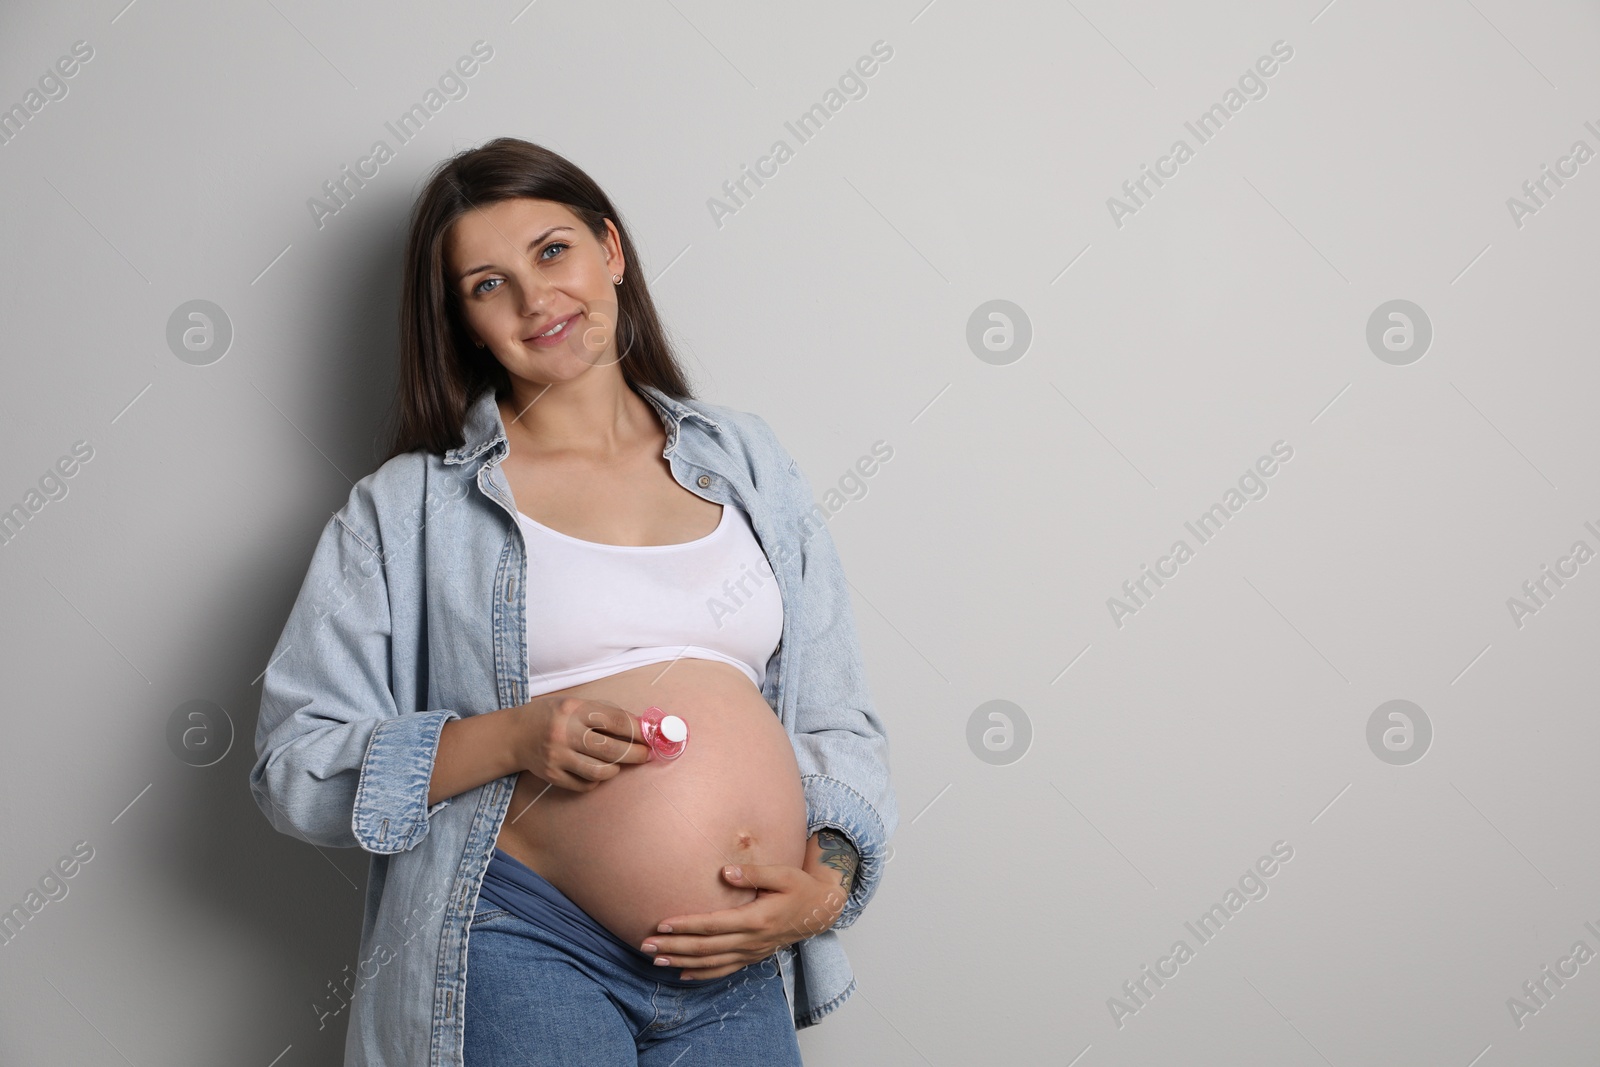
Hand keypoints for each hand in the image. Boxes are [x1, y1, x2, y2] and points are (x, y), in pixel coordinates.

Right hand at [511, 696, 651, 791]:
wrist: (515, 735)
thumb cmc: (553, 715)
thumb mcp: (576, 704)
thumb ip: (605, 713)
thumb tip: (641, 726)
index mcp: (573, 710)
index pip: (615, 721)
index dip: (639, 731)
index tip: (651, 737)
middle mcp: (564, 732)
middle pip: (611, 749)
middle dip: (636, 754)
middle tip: (646, 755)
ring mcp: (557, 756)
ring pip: (600, 771)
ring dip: (616, 769)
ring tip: (618, 763)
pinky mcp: (552, 775)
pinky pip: (585, 785)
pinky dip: (596, 780)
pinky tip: (595, 771)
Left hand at [639, 863, 847, 979]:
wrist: (820, 911)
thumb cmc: (800, 888)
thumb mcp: (783, 874)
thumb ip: (754, 873)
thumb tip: (726, 871)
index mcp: (757, 919)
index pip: (713, 925)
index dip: (686, 926)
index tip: (662, 924)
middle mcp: (752, 941)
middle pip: (706, 948)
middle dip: (674, 947)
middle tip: (646, 945)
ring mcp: (752, 952)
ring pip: (711, 963)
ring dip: (682, 963)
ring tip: (656, 960)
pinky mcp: (752, 957)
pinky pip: (724, 970)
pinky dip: (702, 974)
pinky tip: (682, 974)